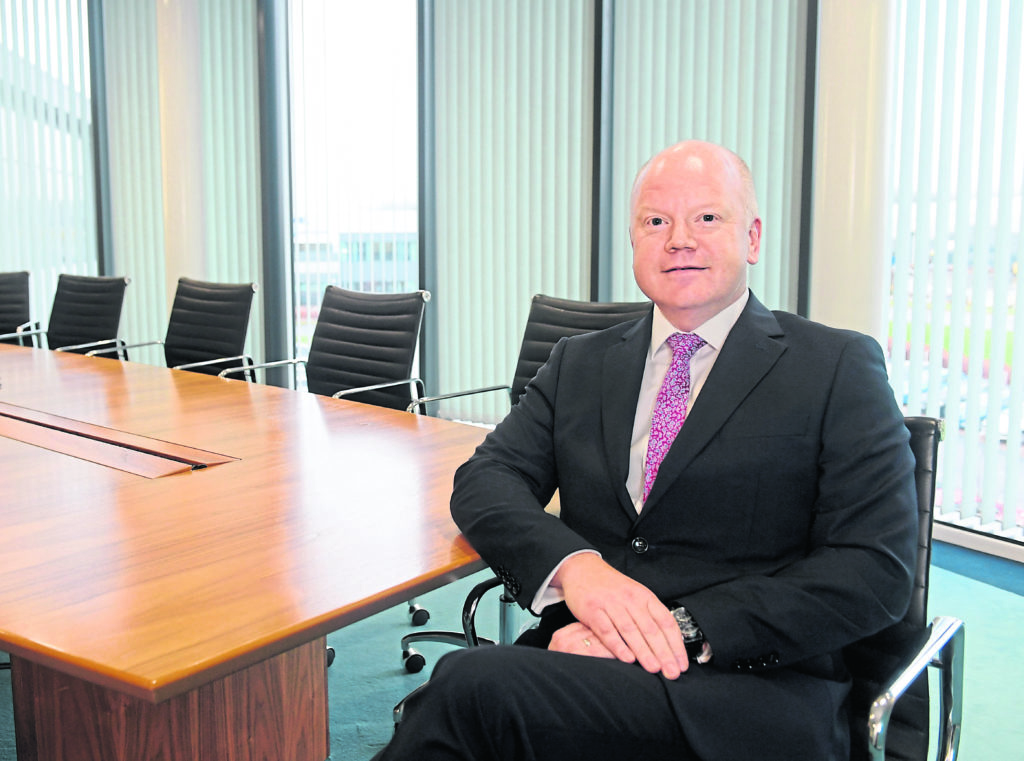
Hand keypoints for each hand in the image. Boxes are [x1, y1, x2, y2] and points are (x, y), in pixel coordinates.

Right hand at [551, 553, 687, 678]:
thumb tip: (669, 643)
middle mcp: (630, 599)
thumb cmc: (611, 586)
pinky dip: (618, 646)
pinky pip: (607, 631)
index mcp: (644, 596)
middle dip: (664, 653)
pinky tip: (627, 658)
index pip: (666, 621)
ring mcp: (611, 604)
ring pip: (631, 631)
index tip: (681, 662)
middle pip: (651, 629)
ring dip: (644, 652)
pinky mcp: (592, 610)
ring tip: (654, 669)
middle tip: (672, 672)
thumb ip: (649, 615)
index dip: (676, 644)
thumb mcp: (635, 594)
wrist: (583, 568)